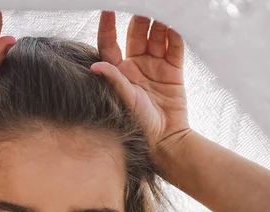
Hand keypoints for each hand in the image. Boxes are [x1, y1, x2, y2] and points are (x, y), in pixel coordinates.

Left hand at [91, 12, 191, 157]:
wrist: (166, 139)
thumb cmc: (140, 124)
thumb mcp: (124, 100)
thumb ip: (113, 80)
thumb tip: (95, 66)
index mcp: (119, 71)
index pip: (110, 44)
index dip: (108, 27)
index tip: (108, 10)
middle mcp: (136, 66)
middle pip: (136, 35)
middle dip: (139, 19)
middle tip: (143, 6)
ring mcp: (155, 67)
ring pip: (156, 37)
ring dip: (159, 23)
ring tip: (162, 10)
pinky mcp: (173, 71)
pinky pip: (175, 48)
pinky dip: (175, 36)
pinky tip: (175, 25)